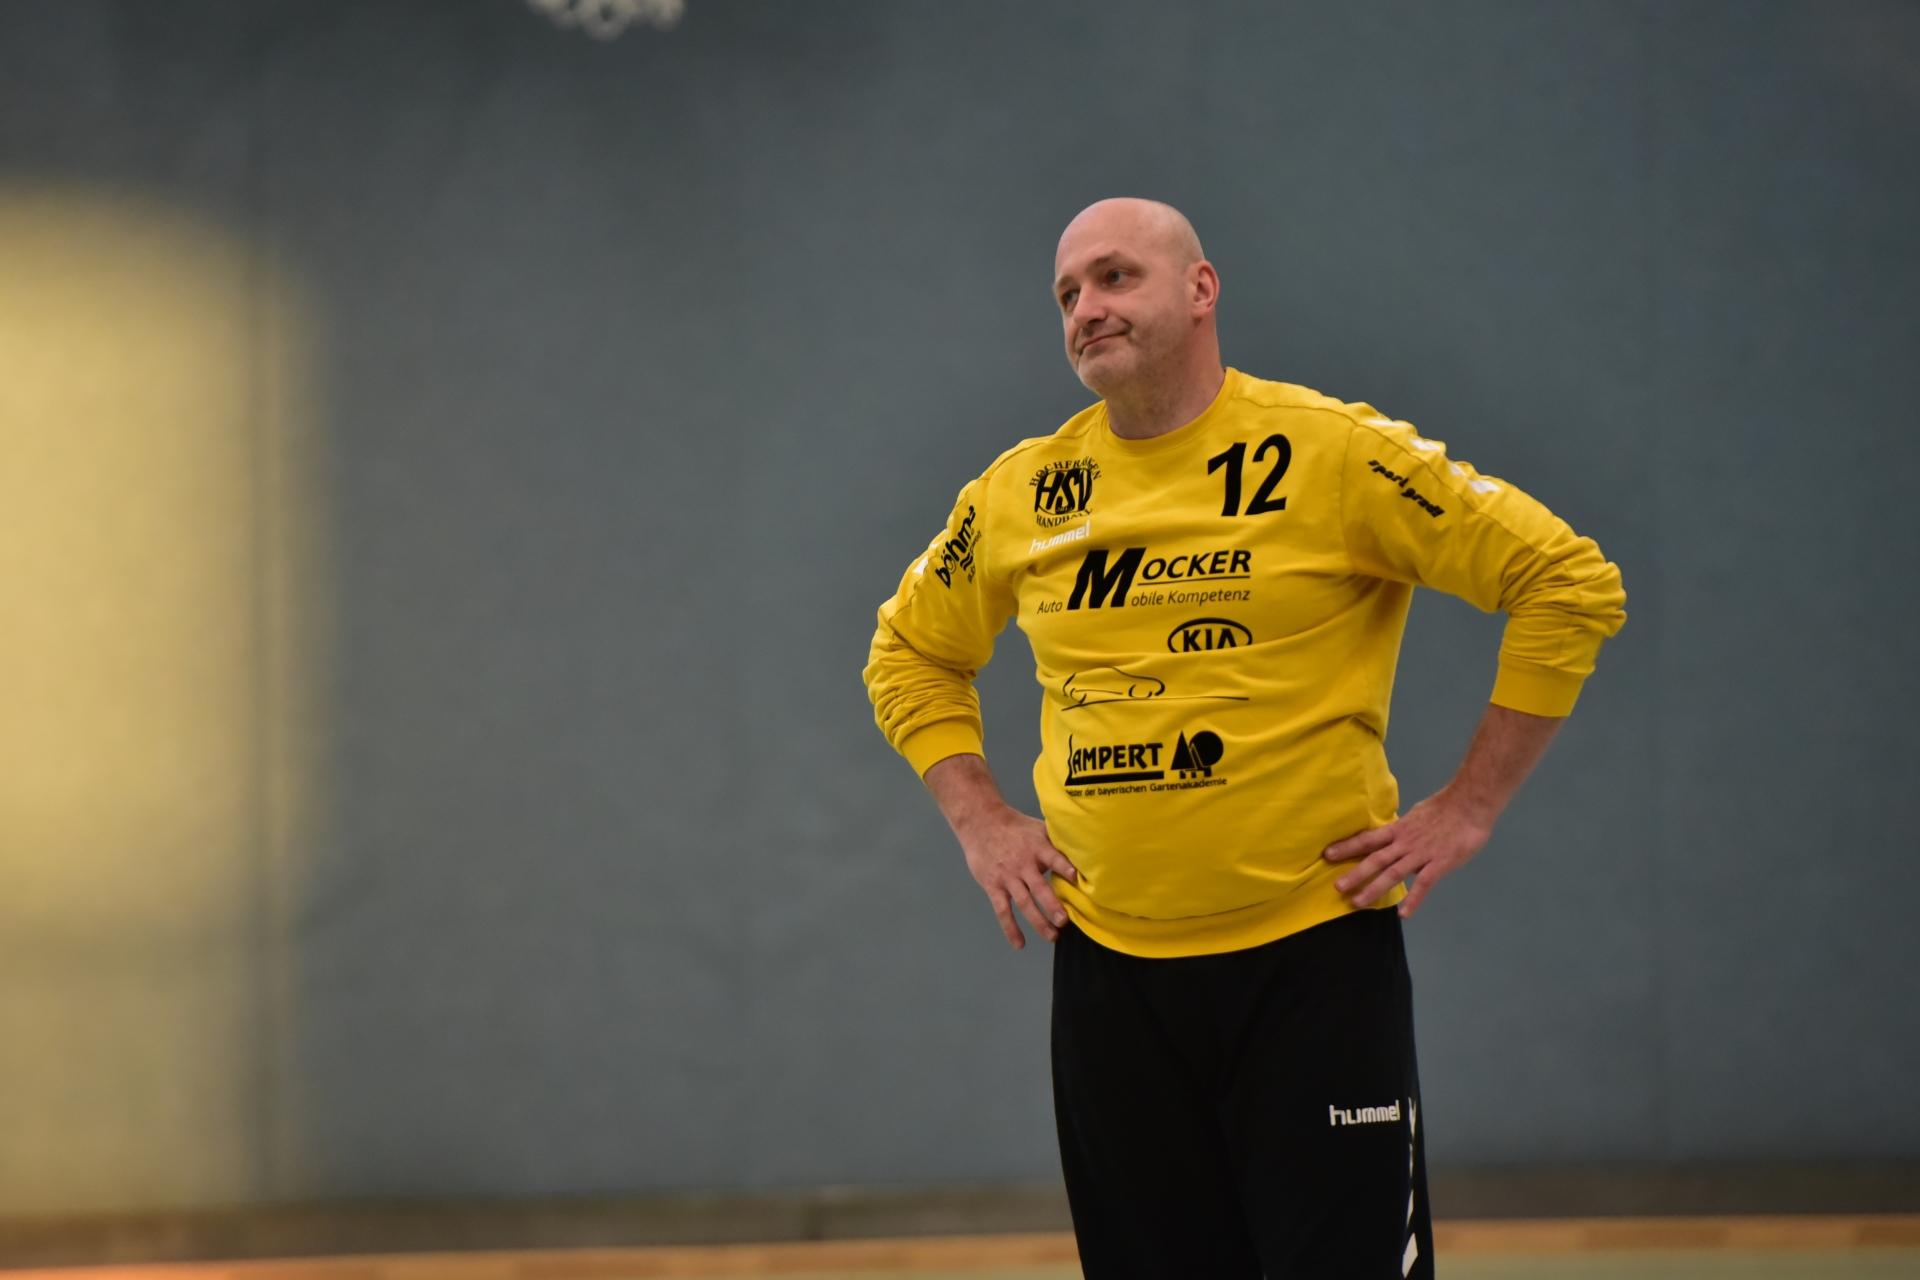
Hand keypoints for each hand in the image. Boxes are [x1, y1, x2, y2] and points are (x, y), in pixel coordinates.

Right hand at [957, 805, 1080, 948]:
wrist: (981, 822)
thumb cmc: (1016, 827)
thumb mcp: (1038, 828)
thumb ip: (1057, 842)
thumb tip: (1084, 852)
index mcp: (1037, 847)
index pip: (1053, 857)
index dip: (1065, 867)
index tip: (1077, 878)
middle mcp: (1023, 864)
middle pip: (1039, 887)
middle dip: (1052, 905)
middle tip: (1064, 921)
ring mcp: (1007, 877)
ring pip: (1024, 902)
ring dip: (1038, 921)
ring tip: (1052, 936)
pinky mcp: (993, 886)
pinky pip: (1002, 910)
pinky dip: (1010, 928)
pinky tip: (1020, 944)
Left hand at [1323, 787, 1493, 917]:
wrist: (1470, 803)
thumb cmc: (1445, 807)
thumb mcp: (1416, 814)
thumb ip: (1404, 828)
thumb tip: (1394, 834)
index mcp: (1399, 829)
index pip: (1368, 839)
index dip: (1348, 846)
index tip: (1328, 854)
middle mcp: (1405, 843)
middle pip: (1375, 859)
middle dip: (1355, 873)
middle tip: (1337, 887)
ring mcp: (1421, 854)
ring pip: (1393, 873)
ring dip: (1374, 888)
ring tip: (1357, 902)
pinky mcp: (1440, 863)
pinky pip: (1424, 884)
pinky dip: (1414, 899)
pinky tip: (1403, 914)